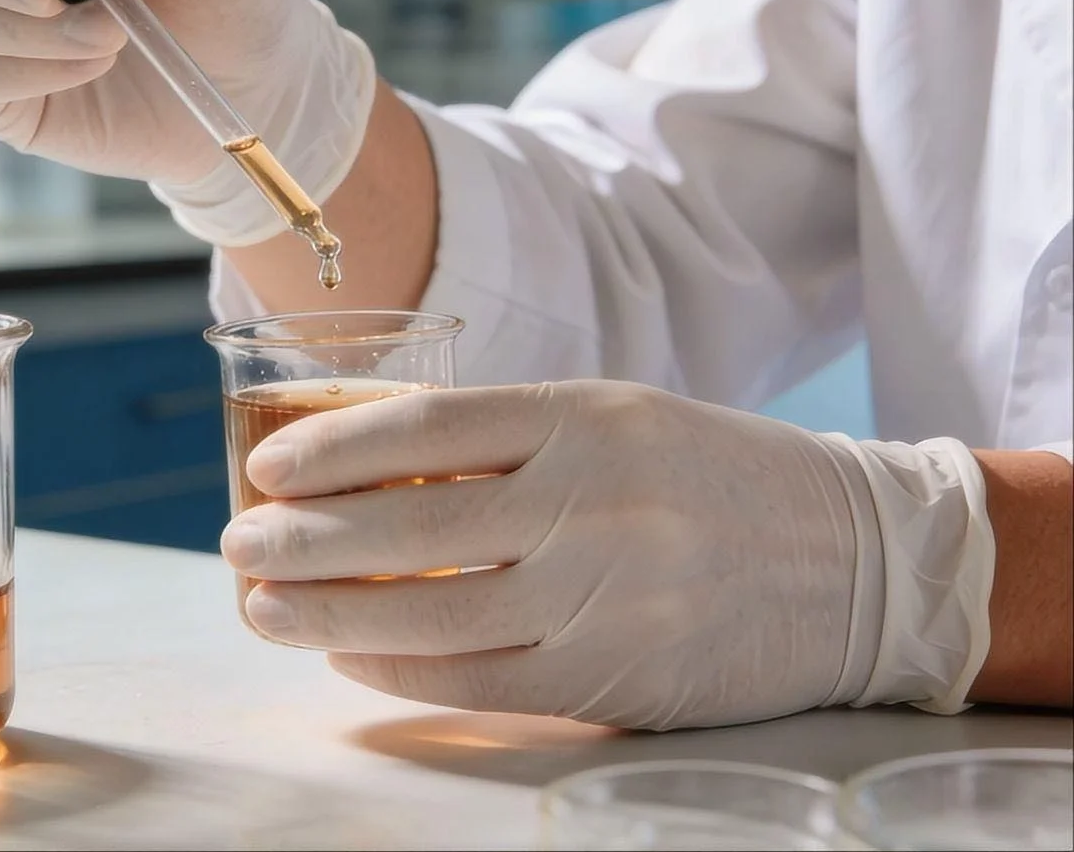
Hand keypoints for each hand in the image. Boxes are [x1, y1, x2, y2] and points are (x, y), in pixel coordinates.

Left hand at [218, 380, 992, 730]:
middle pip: (411, 522)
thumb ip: (508, 438)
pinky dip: (400, 670)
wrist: (859, 563)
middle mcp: (593, 501)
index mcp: (587, 417)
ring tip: (262, 609)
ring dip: (328, 615)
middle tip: (237, 543)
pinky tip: (346, 659)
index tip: (266, 466)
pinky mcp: (619, 675)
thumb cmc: (713, 478)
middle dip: (303, 537)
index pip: (428, 423)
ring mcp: (609, 593)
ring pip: (432, 610)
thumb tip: (367, 463)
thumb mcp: (619, 418)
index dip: (331, 448)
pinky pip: (481, 679)